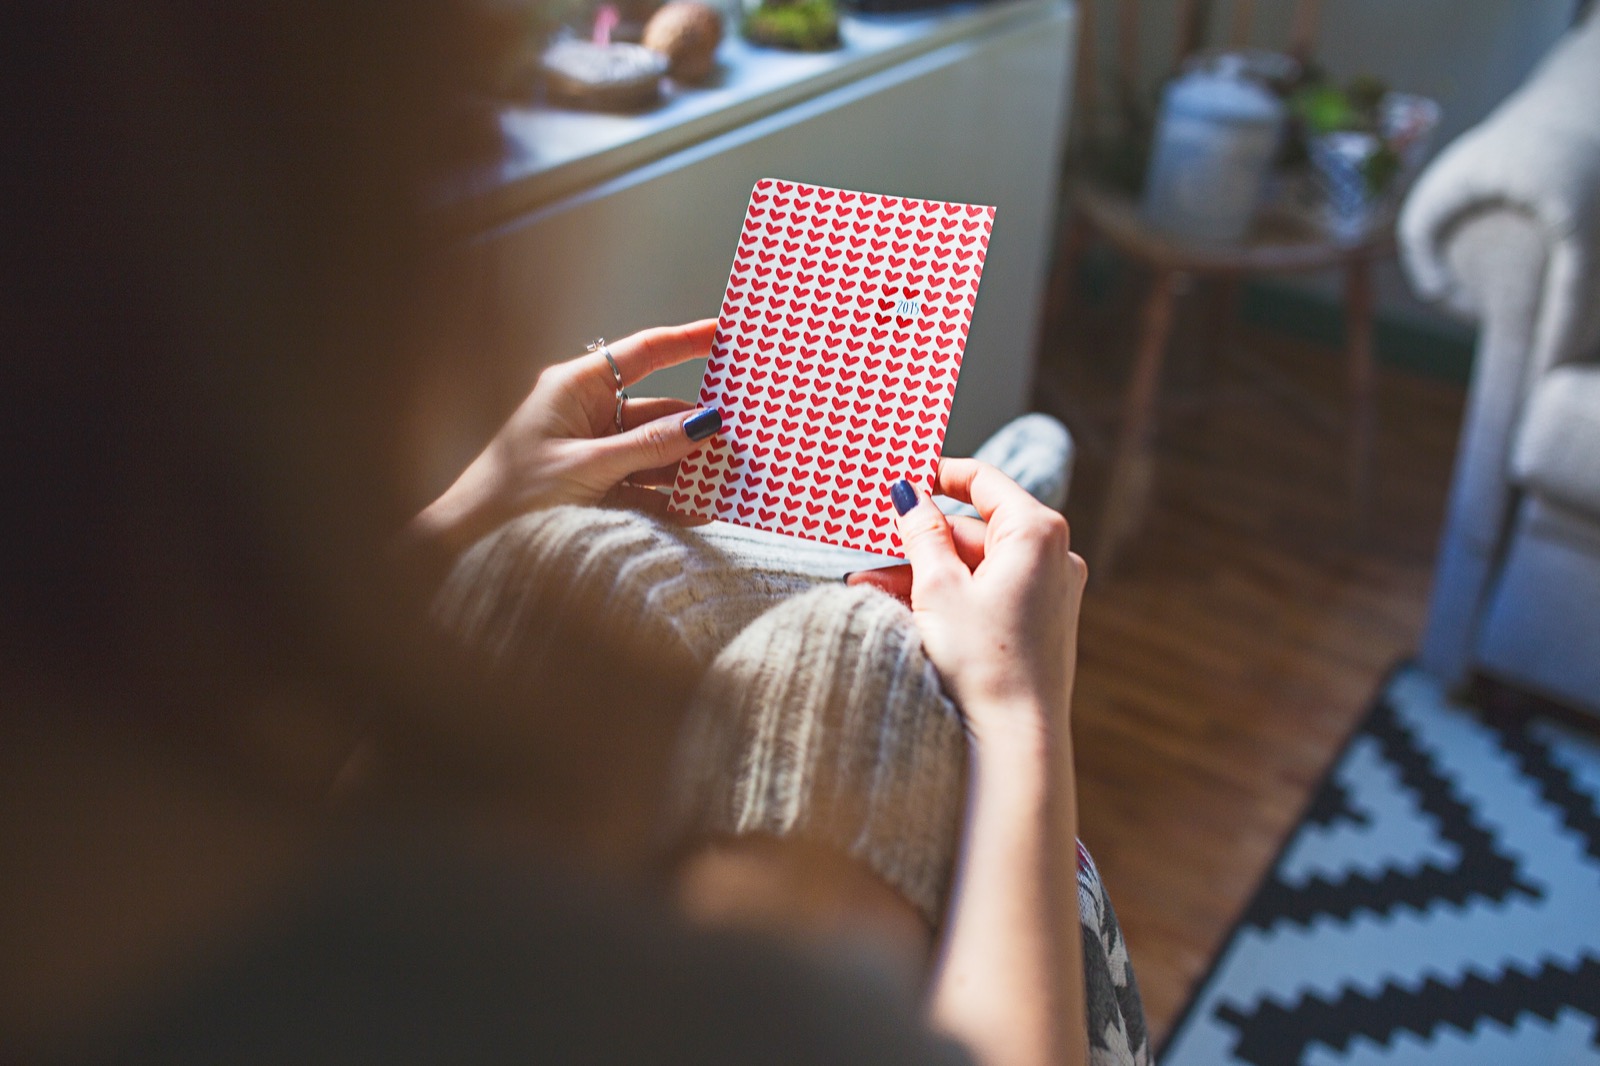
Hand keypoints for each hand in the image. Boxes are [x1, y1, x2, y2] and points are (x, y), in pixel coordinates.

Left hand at [410, 321, 721, 552]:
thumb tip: (706, 423)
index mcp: (577, 387)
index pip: (645, 353)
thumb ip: (649, 447)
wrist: (469, 546)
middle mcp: (589, 414)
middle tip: (747, 435)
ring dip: (692, 468)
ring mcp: (595, 452)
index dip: (689, 340)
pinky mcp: (598, 489)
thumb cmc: (511, 496)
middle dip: (701, 426)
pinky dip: (672, 499)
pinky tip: (703, 509)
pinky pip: (646, 488)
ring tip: (733, 480)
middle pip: (660, 410)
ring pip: (658, 453)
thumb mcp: (586, 467)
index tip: (731, 333)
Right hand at [849, 460, 1086, 737]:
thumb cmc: (982, 661)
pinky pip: (988, 591)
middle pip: (976, 528)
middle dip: (920, 541)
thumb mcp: (938, 587)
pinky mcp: (1040, 622)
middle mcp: (1054, 555)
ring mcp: (1051, 590)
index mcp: (1037, 532)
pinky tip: (903, 607)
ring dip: (926, 572)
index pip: (983, 481)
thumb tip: (909, 493)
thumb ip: (921, 532)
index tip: (902, 478)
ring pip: (977, 564)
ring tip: (871, 587)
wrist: (1014, 737)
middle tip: (869, 551)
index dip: (939, 474)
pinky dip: (950, 594)